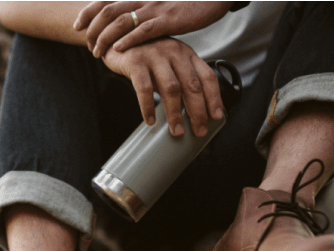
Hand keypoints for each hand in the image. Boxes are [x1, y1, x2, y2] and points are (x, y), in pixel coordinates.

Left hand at [74, 1, 232, 57]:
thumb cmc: (186, 2)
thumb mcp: (159, 6)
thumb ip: (142, 14)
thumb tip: (127, 28)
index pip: (106, 0)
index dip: (88, 12)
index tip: (76, 25)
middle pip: (108, 10)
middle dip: (91, 28)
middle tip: (87, 45)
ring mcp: (155, 8)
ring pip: (121, 21)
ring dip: (105, 38)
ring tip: (96, 52)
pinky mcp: (169, 19)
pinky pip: (144, 30)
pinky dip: (129, 40)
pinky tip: (118, 50)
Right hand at [102, 38, 222, 136]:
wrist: (116, 36)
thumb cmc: (145, 56)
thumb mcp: (167, 62)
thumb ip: (178, 79)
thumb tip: (191, 110)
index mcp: (186, 54)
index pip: (207, 76)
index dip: (214, 97)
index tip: (217, 116)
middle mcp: (174, 53)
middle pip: (191, 85)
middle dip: (198, 111)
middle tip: (199, 131)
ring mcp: (155, 56)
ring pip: (171, 88)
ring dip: (175, 113)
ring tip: (177, 131)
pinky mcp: (136, 62)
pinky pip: (144, 89)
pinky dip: (148, 107)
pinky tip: (151, 121)